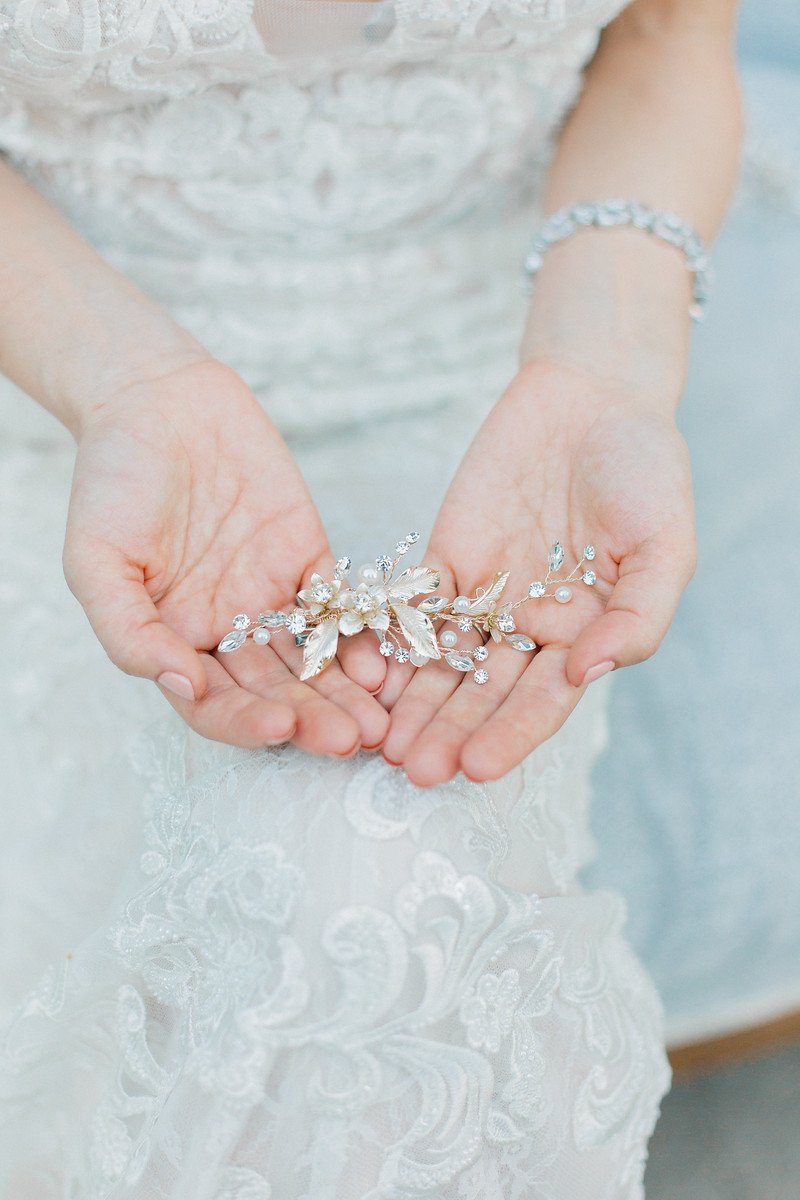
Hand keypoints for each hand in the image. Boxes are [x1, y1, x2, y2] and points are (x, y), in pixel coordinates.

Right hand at [63, 358, 388, 753]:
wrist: (159, 401)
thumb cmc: (112, 479)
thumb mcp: (97, 562)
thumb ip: (130, 632)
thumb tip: (182, 686)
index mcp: (175, 641)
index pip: (214, 705)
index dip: (245, 724)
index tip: (280, 728)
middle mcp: (228, 631)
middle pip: (275, 691)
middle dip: (312, 718)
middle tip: (349, 739)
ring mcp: (271, 596)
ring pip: (314, 660)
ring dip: (346, 692)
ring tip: (378, 718)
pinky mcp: (308, 558)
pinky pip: (339, 606)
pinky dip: (361, 634)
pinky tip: (384, 659)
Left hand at [381, 359, 695, 784]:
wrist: (592, 398)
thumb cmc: (647, 472)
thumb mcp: (665, 544)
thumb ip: (638, 615)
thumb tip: (586, 673)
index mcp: (583, 637)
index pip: (542, 700)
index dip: (511, 734)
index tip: (477, 767)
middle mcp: (529, 630)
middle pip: (482, 692)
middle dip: (450, 732)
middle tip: (414, 772)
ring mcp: (483, 597)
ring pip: (441, 662)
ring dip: (413, 704)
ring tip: (384, 745)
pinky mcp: (445, 561)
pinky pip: (413, 608)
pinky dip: (389, 641)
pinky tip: (365, 675)